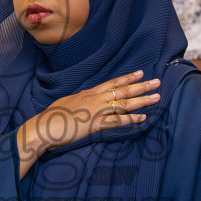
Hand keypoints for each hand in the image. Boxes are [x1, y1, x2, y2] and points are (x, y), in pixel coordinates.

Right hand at [23, 70, 160, 158]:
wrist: (44, 127)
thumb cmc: (52, 117)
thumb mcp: (67, 103)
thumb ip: (79, 101)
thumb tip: (84, 101)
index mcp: (88, 93)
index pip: (112, 83)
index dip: (127, 78)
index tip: (140, 72)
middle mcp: (95, 99)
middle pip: (122, 91)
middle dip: (141, 86)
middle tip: (157, 81)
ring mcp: (96, 111)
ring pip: (124, 104)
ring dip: (142, 100)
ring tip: (156, 97)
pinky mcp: (95, 124)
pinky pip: (117, 121)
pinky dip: (131, 119)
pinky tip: (143, 118)